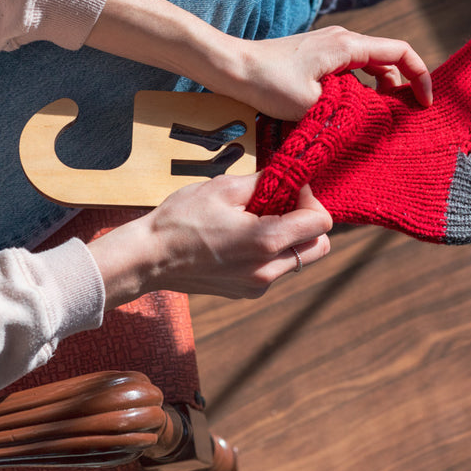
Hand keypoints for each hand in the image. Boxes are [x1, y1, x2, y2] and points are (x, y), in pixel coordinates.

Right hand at [89, 174, 332, 305]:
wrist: (148, 258)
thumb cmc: (181, 219)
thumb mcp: (223, 188)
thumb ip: (265, 182)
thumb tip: (288, 177)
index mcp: (267, 242)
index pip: (321, 223)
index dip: (311, 199)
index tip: (289, 188)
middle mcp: (269, 270)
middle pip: (319, 247)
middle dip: (308, 222)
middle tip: (281, 204)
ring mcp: (258, 286)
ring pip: (298, 260)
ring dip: (289, 238)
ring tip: (257, 220)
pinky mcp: (247, 292)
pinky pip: (275, 270)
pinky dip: (270, 253)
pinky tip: (241, 239)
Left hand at [231, 26, 433, 120]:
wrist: (233, 67)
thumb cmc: (269, 83)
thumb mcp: (315, 104)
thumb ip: (352, 110)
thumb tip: (378, 119)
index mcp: (348, 46)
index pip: (402, 52)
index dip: (420, 76)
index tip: (424, 103)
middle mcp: (343, 40)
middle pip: (388, 62)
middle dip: (401, 88)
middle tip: (402, 119)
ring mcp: (329, 46)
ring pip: (368, 68)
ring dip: (379, 92)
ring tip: (378, 120)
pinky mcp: (317, 57)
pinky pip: (351, 71)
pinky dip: (360, 90)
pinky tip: (351, 112)